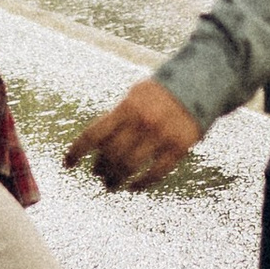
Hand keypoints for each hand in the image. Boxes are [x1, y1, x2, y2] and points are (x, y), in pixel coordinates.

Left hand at [66, 77, 202, 188]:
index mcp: (127, 107)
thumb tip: (96, 146)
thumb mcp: (135, 96)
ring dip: (116, 179)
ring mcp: (162, 135)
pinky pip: (155, 173)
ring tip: (112, 184)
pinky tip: (133, 186)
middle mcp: (143, 122)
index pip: (94, 133)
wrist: (201, 82)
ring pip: (130, 166)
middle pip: (111, 154)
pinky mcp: (180, 147)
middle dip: (101, 168)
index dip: (77, 151)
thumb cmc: (161, 92)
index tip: (67, 164)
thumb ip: (117, 118)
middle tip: (98, 175)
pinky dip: (141, 183)